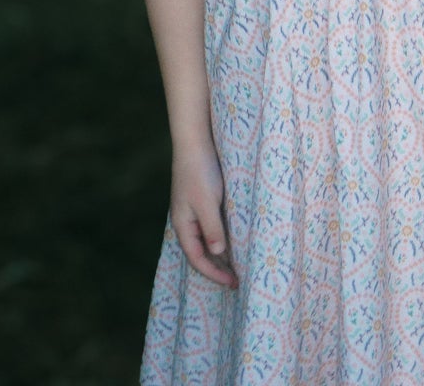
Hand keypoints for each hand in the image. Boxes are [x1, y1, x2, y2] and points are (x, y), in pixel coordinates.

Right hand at [170, 143, 236, 289]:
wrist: (196, 141)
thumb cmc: (200, 172)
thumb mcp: (207, 202)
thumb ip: (212, 228)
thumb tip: (219, 252)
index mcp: (183, 226)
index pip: (197, 260)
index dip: (214, 274)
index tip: (233, 283)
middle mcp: (187, 222)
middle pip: (202, 253)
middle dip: (218, 268)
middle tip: (238, 279)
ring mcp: (195, 212)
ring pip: (208, 240)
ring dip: (222, 253)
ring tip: (240, 264)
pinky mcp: (204, 201)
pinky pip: (213, 226)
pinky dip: (223, 236)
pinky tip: (236, 238)